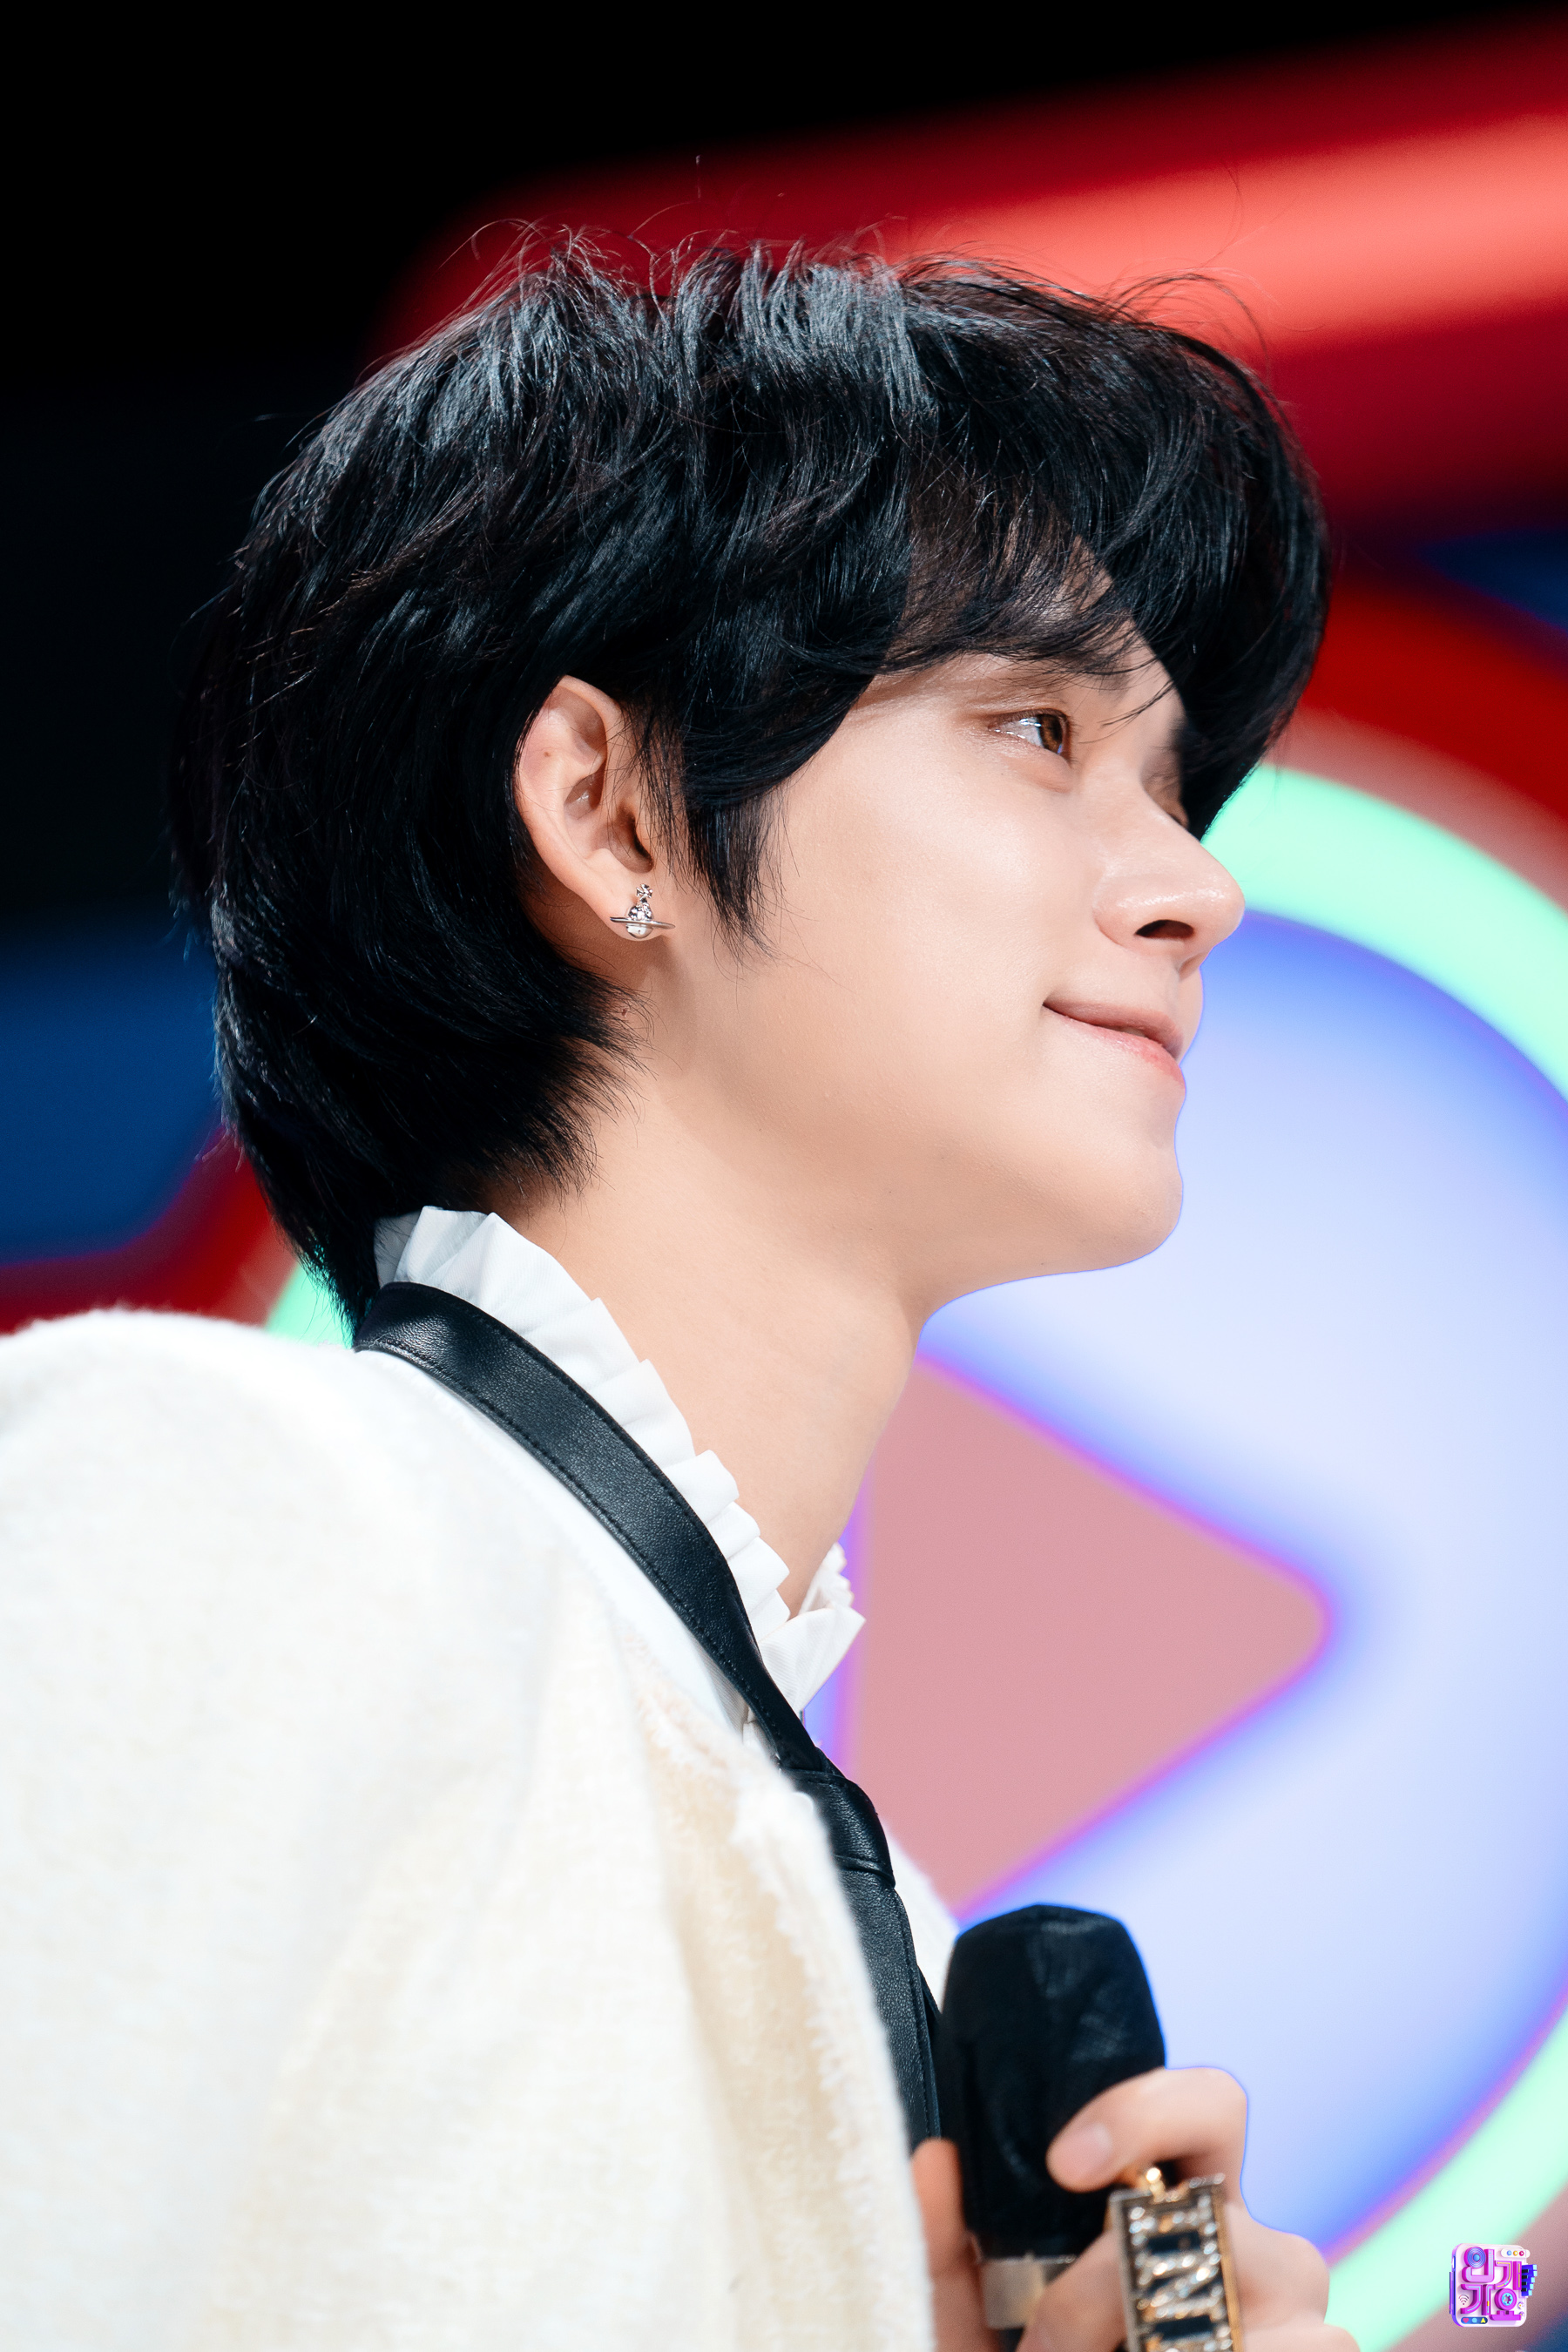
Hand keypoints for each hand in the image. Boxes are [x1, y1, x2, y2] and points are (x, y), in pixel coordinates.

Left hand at [912, 2067, 1359, 2351]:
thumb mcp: (969, 2321)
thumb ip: (944, 2246)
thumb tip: (934, 2159)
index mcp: (1181, 2202)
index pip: (1210, 2103)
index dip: (1146, 2112)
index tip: (1064, 2162)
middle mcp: (1254, 2250)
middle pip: (1225, 2220)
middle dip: (1111, 2289)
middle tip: (1048, 2338)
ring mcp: (1297, 2323)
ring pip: (1262, 2319)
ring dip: (1152, 2351)